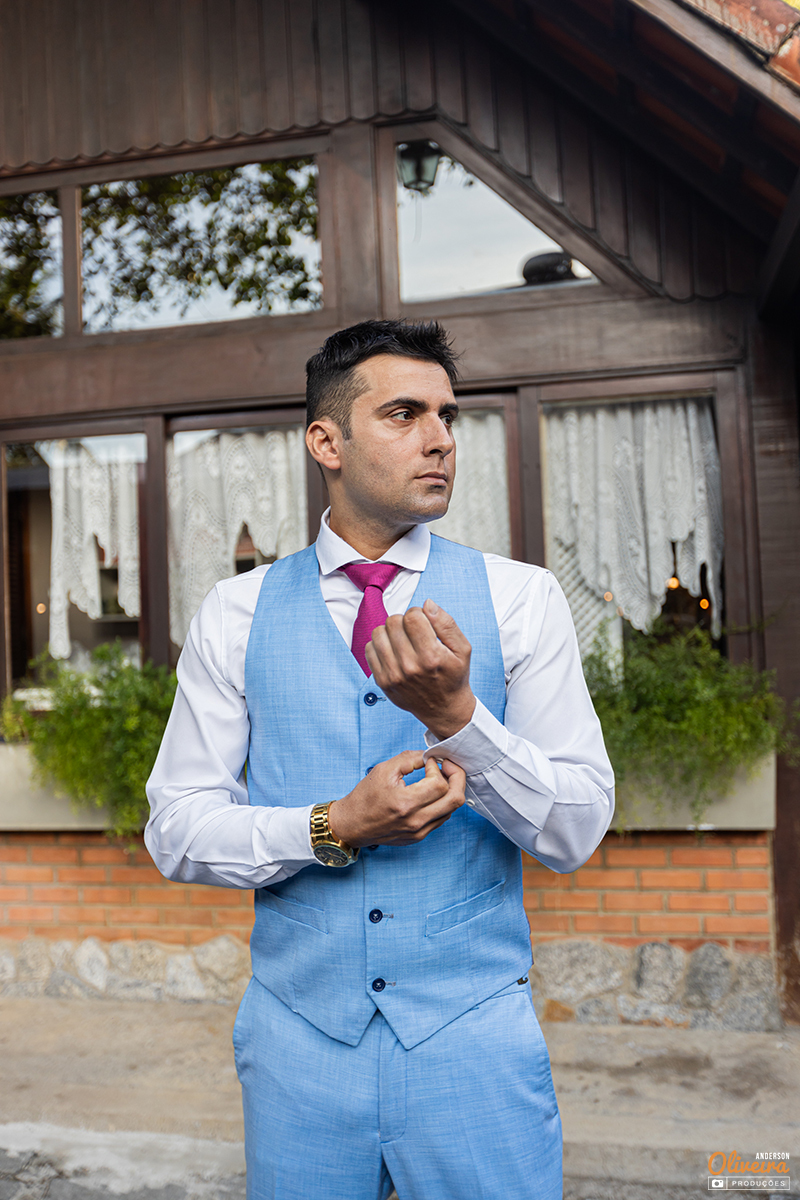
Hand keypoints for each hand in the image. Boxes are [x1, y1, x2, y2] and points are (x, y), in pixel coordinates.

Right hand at [328, 751, 465, 846]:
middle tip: (448, 766)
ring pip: (451, 809)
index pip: (440, 784)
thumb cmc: (365, 797)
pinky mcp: (419, 837)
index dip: (438, 768)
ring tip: (439, 778)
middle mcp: (416, 821)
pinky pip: (441, 818)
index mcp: (406, 803)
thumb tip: (430, 756)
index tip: (429, 762)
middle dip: (457, 777)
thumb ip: (409, 758)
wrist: (352, 824)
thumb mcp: (384, 769)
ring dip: (450, 790)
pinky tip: (432, 793)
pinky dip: (442, 802)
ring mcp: (419, 832)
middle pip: (455, 799)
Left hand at [366, 599, 476, 739]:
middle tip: (414, 633)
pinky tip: (394, 651)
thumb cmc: (453, 677)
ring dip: (390, 632)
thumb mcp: (462, 649)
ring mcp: (393, 675)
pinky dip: (380, 645)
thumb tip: (427, 604)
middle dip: (404, 622)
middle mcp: (410, 667)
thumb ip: (446, 624)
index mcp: (431, 657)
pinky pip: (370, 649)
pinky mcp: (382, 681)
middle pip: (393, 622)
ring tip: (403, 641)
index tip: (424, 623)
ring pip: (378, 632)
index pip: (412, 616)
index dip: (418, 614)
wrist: (443, 709)